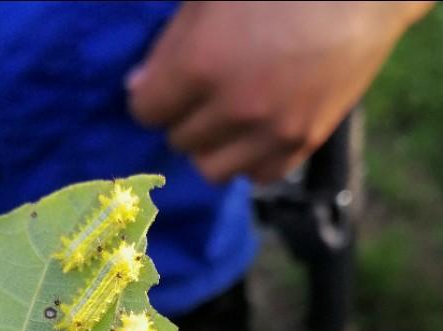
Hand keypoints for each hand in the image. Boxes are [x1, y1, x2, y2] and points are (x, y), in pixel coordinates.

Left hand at [127, 1, 432, 183]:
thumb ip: (171, 42)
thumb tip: (138, 86)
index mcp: (201, 63)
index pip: (146, 111)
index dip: (152, 94)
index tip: (165, 83)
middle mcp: (234, 108)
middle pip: (179, 140)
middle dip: (183, 116)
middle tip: (203, 91)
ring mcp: (271, 131)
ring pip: (213, 169)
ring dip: (213, 145)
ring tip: (228, 117)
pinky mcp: (304, 143)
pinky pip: (257, 175)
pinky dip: (250, 158)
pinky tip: (258, 129)